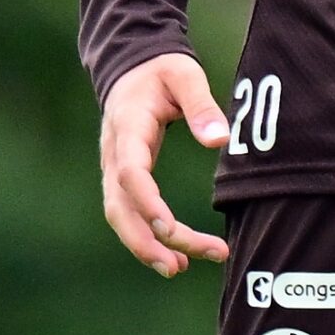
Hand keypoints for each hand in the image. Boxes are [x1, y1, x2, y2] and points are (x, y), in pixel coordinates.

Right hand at [100, 53, 233, 277]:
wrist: (131, 66)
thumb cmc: (161, 70)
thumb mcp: (184, 75)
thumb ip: (202, 105)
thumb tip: (221, 140)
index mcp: (128, 128)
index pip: (130, 174)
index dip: (147, 204)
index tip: (169, 228)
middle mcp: (114, 154)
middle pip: (121, 207)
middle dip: (146, 240)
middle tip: (180, 264)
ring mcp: (113, 169)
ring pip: (121, 217)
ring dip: (146, 246)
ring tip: (180, 268)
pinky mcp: (122, 179)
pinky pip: (129, 214)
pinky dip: (147, 237)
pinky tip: (175, 255)